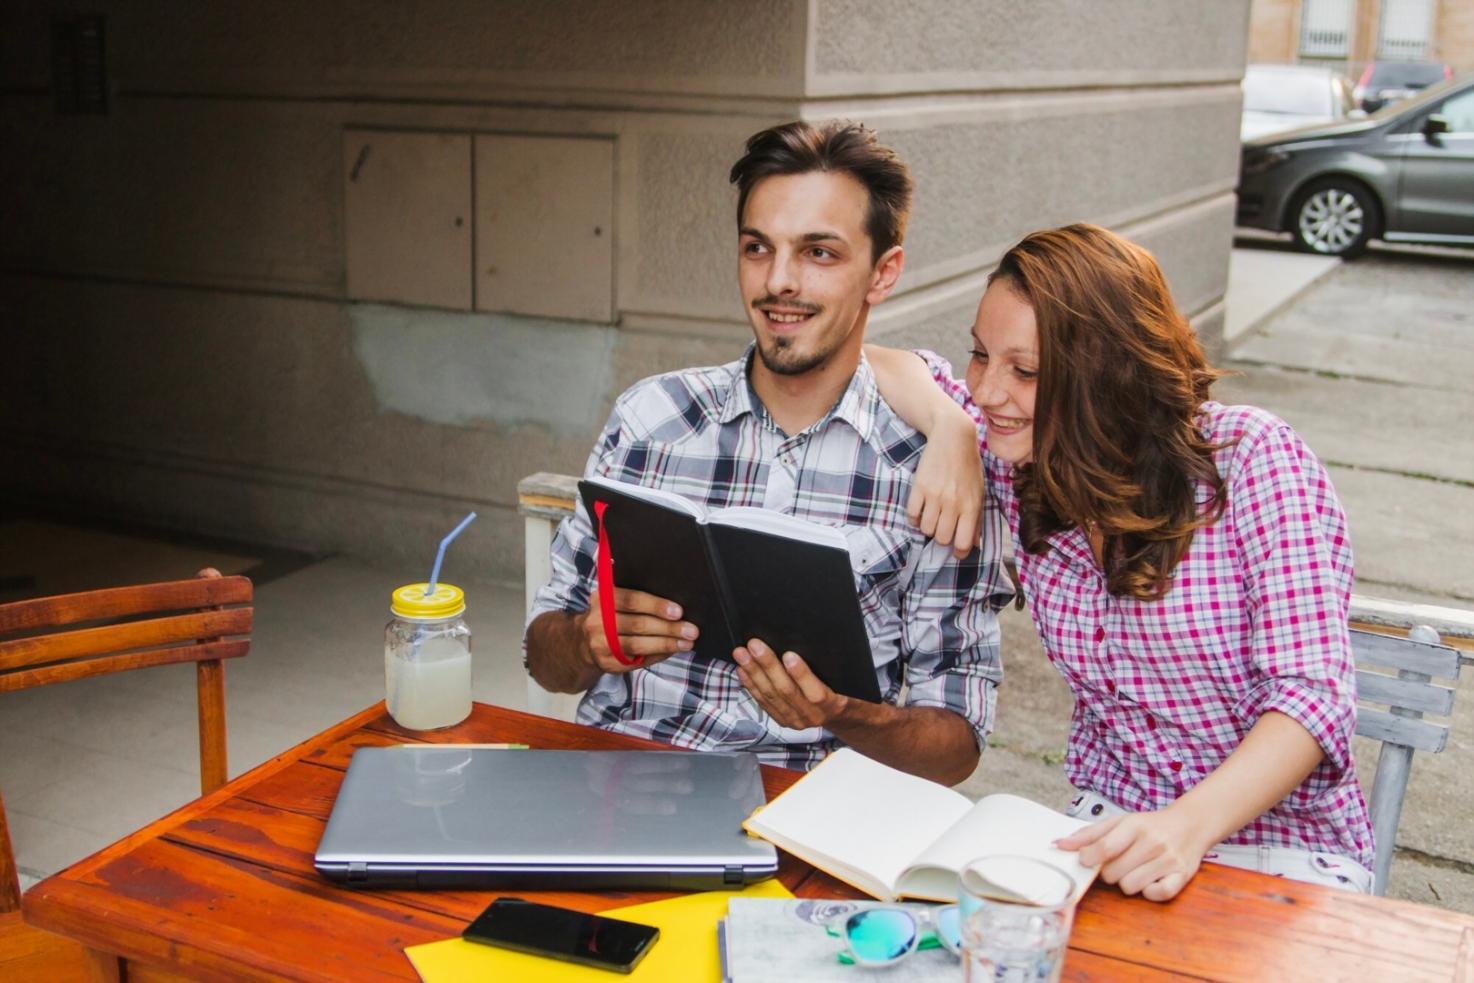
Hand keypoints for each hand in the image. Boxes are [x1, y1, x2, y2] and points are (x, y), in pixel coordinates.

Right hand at [580, 587, 697, 674]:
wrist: (582, 642)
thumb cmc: (609, 616)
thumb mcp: (613, 600)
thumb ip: (634, 598)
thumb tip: (674, 606)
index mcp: (601, 599)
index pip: (631, 600)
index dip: (656, 606)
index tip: (678, 611)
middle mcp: (597, 622)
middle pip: (638, 624)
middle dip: (668, 628)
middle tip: (691, 629)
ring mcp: (600, 645)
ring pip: (639, 645)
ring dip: (666, 644)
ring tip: (686, 642)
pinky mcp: (607, 663)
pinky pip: (637, 661)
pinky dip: (658, 655)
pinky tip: (672, 651)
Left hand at [733, 638, 847, 729]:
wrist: (843, 717)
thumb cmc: (847, 691)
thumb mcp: (848, 679)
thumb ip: (833, 666)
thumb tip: (813, 639)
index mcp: (833, 705)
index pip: (816, 692)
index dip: (801, 674)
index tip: (789, 654)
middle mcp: (813, 716)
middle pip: (786, 691)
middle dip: (768, 666)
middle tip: (755, 645)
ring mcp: (795, 721)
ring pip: (771, 696)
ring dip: (754, 673)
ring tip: (742, 653)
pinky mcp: (783, 720)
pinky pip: (764, 702)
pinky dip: (752, 685)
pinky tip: (743, 670)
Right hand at [908, 414, 983, 557]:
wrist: (952, 437)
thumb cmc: (968, 466)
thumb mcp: (978, 492)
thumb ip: (976, 518)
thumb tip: (973, 543)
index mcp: (971, 506)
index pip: (962, 543)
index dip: (959, 552)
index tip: (956, 550)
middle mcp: (953, 503)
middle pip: (941, 539)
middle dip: (942, 538)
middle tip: (944, 528)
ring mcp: (934, 495)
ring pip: (925, 529)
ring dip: (928, 527)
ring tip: (932, 517)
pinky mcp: (919, 487)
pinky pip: (912, 515)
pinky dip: (915, 518)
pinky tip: (921, 511)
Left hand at [1055, 807, 1209, 901]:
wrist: (1190, 824)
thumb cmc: (1148, 825)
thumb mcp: (1119, 822)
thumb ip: (1088, 834)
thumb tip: (1058, 845)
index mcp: (1134, 826)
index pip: (1104, 848)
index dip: (1089, 858)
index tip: (1087, 859)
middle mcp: (1152, 842)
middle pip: (1113, 873)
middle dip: (1109, 872)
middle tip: (1119, 863)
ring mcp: (1169, 860)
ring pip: (1130, 887)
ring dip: (1127, 882)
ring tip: (1135, 870)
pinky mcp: (1182, 876)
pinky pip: (1157, 895)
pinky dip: (1149, 892)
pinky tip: (1150, 880)